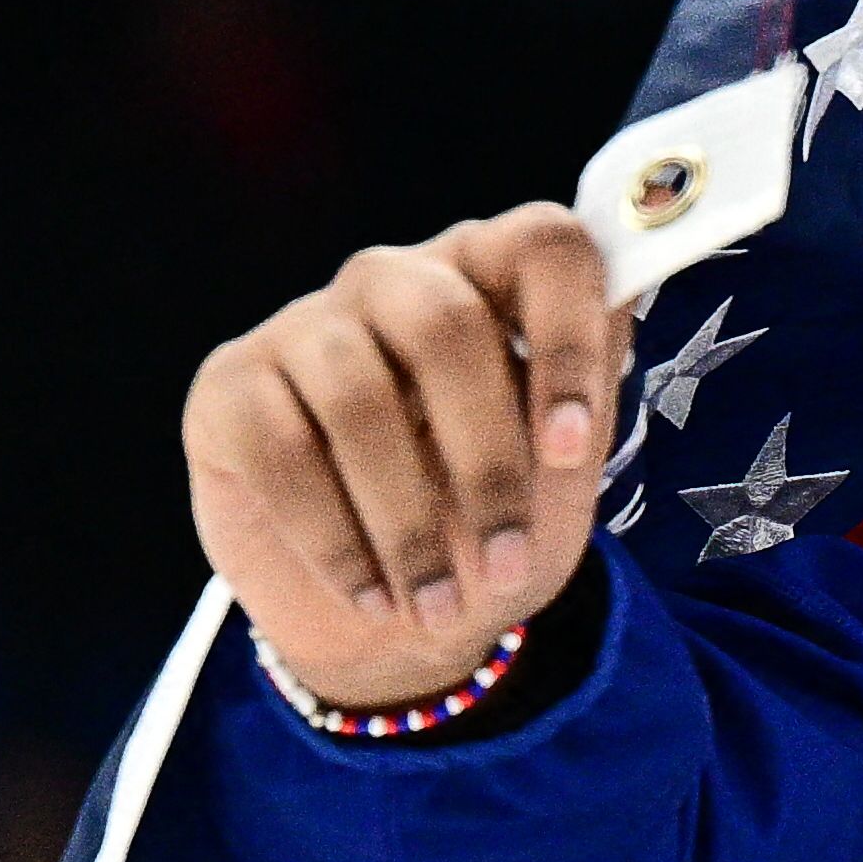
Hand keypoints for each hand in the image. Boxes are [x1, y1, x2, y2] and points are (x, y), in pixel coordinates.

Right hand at [182, 203, 621, 713]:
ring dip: (408, 522)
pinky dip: (336, 541)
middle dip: (487, 461)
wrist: (395, 616)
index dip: (565, 337)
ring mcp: (305, 325)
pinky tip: (373, 597)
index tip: (571, 446)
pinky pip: (281, 452)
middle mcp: (395, 280)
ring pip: (357, 398)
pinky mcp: (230, 386)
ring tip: (439, 606)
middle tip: (506, 563)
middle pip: (444, 324)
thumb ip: (588, 393)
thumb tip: (632, 296)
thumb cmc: (489, 524)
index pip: (541, 245)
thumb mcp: (559, 476)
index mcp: (490, 280)